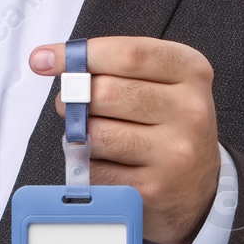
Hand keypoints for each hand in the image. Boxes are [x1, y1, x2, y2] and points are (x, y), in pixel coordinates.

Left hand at [28, 37, 220, 243]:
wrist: (197, 187)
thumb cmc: (168, 124)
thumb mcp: (161, 81)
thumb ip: (114, 64)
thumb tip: (49, 59)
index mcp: (190, 72)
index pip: (128, 55)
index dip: (80, 55)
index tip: (45, 59)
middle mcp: (189, 111)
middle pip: (106, 92)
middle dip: (74, 97)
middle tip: (71, 103)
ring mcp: (172, 153)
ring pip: (95, 133)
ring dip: (79, 133)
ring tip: (92, 133)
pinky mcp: (151, 189)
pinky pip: (94, 169)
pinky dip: (88, 165)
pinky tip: (107, 162)